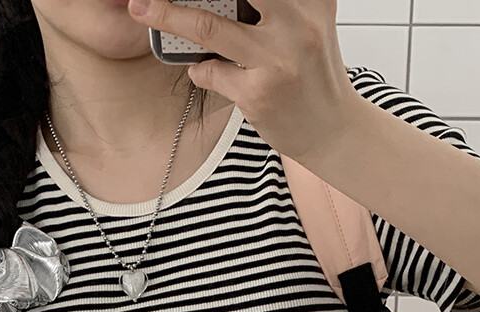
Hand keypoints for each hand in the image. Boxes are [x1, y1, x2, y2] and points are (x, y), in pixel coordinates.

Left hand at [126, 0, 361, 166]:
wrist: (335, 131)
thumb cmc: (313, 75)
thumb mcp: (307, 24)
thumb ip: (275, 5)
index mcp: (310, 0)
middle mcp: (297, 23)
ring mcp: (277, 59)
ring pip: (208, 27)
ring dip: (168, 16)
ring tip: (144, 8)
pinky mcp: (259, 93)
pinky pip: (211, 71)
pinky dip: (200, 68)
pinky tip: (205, 69)